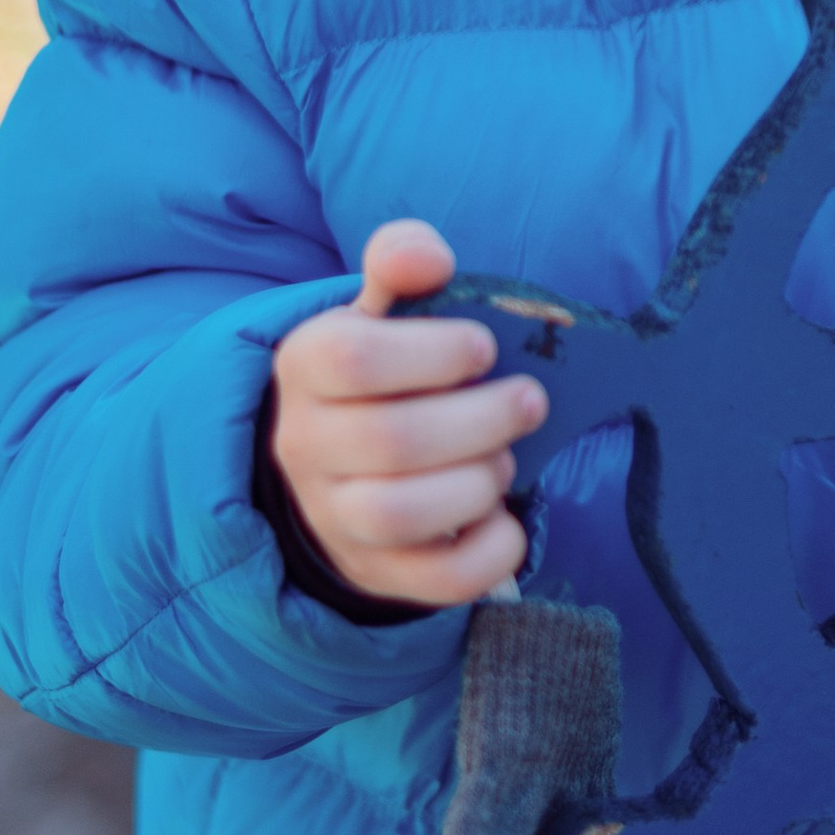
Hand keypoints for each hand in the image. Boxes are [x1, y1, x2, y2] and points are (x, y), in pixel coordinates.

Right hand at [271, 220, 546, 608]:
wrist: (341, 467)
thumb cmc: (383, 375)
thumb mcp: (382, 312)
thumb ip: (402, 264)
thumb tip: (424, 254)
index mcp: (304, 367)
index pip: (352, 359)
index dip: (433, 352)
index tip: (484, 347)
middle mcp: (305, 446)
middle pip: (391, 441)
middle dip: (482, 419)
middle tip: (529, 401)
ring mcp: (336, 517)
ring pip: (401, 514)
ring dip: (478, 482)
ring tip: (505, 459)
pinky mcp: (379, 572)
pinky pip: (438, 580)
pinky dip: (492, 551)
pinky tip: (507, 518)